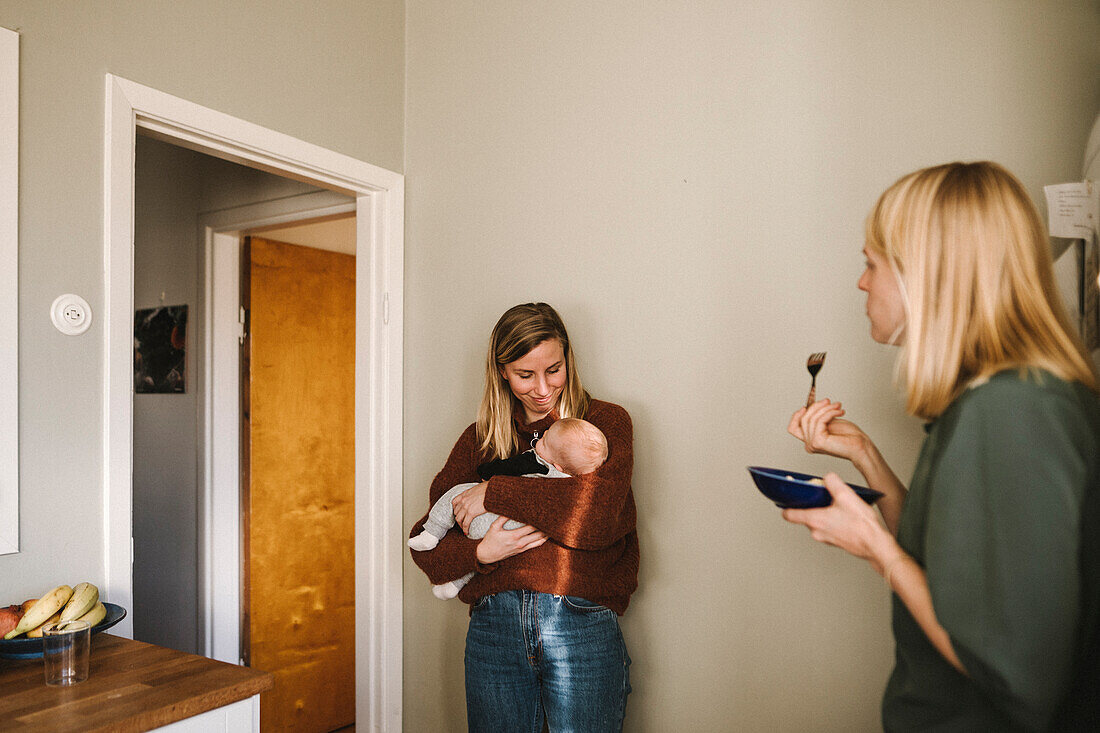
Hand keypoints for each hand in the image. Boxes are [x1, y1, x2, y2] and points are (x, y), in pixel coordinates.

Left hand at [452, 481, 487, 533]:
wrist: (493, 490)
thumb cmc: (490, 488)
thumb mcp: (480, 486)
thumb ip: (477, 490)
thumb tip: (482, 489)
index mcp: (465, 494)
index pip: (455, 502)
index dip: (456, 509)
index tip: (459, 513)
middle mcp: (463, 500)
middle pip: (456, 512)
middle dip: (458, 518)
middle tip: (462, 522)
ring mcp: (466, 507)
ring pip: (459, 519)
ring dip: (461, 525)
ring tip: (464, 528)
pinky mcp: (471, 513)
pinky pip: (465, 523)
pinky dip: (465, 529)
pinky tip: (467, 532)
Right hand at [475, 516, 547, 563]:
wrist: (487, 555)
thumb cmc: (490, 540)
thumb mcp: (494, 527)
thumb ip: (502, 518)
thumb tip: (510, 508)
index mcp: (514, 536)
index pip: (531, 526)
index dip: (539, 520)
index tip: (544, 513)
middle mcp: (521, 543)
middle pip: (538, 533)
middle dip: (546, 526)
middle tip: (553, 519)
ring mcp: (522, 548)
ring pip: (539, 541)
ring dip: (546, 534)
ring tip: (554, 526)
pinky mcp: (522, 551)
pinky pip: (536, 545)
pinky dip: (542, 540)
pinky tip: (546, 535)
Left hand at [781, 473, 895, 566]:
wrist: (877, 546)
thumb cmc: (862, 526)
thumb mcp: (846, 495)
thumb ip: (833, 482)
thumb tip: (828, 478)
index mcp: (815, 520)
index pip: (789, 514)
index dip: (786, 505)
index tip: (785, 499)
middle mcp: (817, 531)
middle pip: (805, 516)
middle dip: (811, 505)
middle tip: (820, 496)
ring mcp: (826, 538)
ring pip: (818, 522)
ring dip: (823, 513)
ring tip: (837, 505)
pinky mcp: (836, 542)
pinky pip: (828, 528)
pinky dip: (832, 521)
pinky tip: (845, 515)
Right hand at [788, 399, 867, 463]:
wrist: (861, 445)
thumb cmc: (850, 436)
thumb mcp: (829, 422)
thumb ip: (818, 417)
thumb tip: (812, 405)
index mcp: (811, 440)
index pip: (793, 428)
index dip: (797, 415)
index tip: (805, 406)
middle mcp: (809, 444)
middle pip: (803, 419)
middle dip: (817, 406)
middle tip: (829, 401)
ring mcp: (812, 444)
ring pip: (811, 418)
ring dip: (826, 408)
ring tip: (837, 406)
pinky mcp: (818, 442)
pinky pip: (819, 420)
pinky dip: (830, 413)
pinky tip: (839, 412)